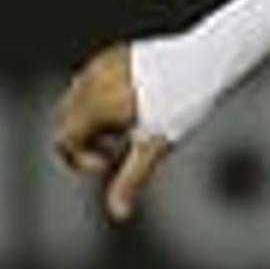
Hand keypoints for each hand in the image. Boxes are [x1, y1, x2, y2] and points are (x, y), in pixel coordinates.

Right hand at [49, 42, 168, 223]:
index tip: (111, 164)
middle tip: (121, 147)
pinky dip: (101, 99)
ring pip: (77, 99)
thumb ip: (130, 180)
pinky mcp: (113, 55)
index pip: (63, 138)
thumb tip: (119, 213)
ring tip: (131, 126)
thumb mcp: (155, 147)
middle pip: (66, 120)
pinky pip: (93, 81)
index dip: (81, 159)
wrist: (206, 61)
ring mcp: (100, 64)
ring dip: (93, 120)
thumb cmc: (183, 104)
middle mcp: (90, 80)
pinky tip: (135, 106)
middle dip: (86, 140)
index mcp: (95, 103)